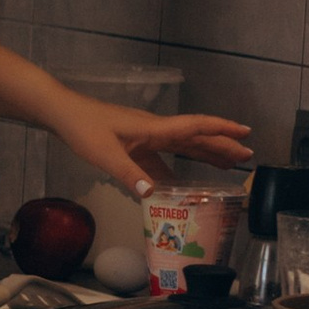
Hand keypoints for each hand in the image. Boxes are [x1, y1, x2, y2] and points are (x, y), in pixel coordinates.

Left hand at [54, 97, 254, 199]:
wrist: (61, 114)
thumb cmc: (83, 128)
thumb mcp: (105, 154)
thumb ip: (129, 175)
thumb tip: (154, 195)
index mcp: (154, 128)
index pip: (196, 126)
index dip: (222, 130)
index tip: (246, 134)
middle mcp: (154, 130)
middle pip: (195, 137)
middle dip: (221, 146)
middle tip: (246, 156)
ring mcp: (144, 136)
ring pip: (181, 146)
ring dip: (203, 155)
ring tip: (225, 166)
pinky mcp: (132, 144)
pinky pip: (161, 157)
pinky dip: (173, 169)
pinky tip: (177, 183)